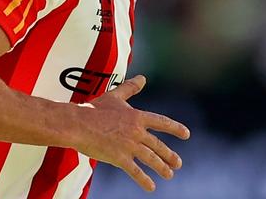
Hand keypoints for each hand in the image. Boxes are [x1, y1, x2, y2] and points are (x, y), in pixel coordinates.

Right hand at [76, 75, 189, 191]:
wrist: (78, 124)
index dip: (175, 128)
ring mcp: (129, 146)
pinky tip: (151, 187)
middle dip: (169, 155)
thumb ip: (130, 88)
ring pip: (151, 159)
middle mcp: (137, 131)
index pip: (161, 122)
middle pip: (158, 145)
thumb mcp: (114, 95)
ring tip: (169, 174)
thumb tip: (142, 78)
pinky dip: (144, 180)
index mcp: (137, 116)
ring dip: (161, 167)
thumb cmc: (94, 109)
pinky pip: (136, 172)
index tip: (186, 134)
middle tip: (178, 163)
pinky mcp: (119, 158)